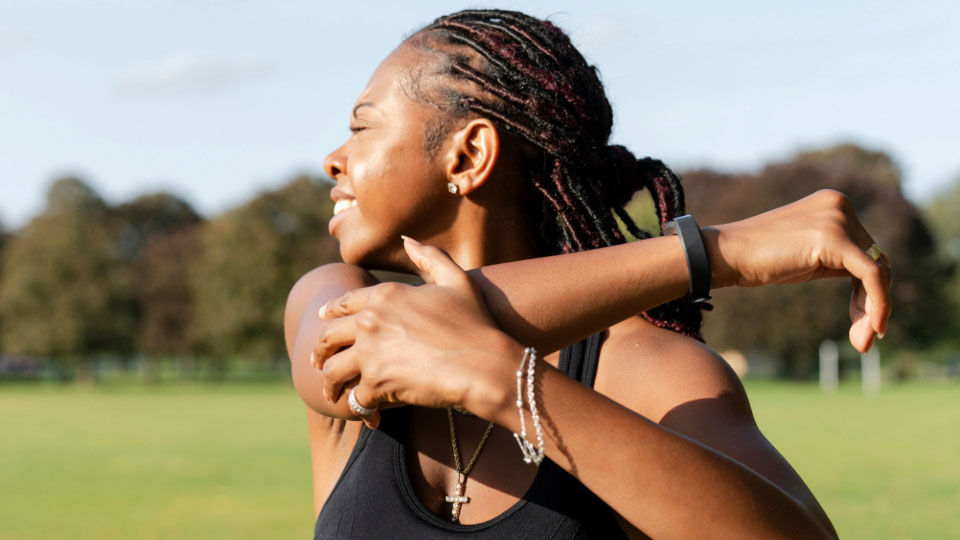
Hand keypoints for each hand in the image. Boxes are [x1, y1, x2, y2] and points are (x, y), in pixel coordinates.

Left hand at [311, 236, 517, 427]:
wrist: (484, 364)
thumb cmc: (475, 323)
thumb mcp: (457, 280)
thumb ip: (429, 257)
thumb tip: (406, 239)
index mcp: (385, 295)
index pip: (342, 303)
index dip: (329, 312)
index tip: (322, 320)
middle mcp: (370, 322)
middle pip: (328, 337)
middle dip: (319, 350)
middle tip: (317, 361)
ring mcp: (370, 353)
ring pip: (333, 370)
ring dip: (330, 383)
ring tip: (332, 392)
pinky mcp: (376, 384)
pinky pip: (355, 398)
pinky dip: (360, 408)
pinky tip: (367, 414)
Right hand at [709, 189, 892, 352]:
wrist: (725, 255)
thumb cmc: (757, 259)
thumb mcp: (807, 255)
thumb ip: (839, 259)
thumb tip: (873, 282)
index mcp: (834, 204)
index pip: (867, 250)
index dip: (870, 290)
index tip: (863, 323)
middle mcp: (841, 205)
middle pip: (877, 261)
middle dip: (873, 303)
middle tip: (864, 340)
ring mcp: (839, 219)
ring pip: (878, 271)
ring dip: (875, 309)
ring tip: (862, 342)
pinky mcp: (835, 239)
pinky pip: (871, 275)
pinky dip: (877, 303)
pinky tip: (874, 327)